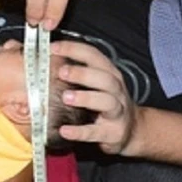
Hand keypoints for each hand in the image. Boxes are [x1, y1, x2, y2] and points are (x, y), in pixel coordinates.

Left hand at [51, 40, 137, 154]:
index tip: (53, 48)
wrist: (133, 129)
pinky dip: (80, 131)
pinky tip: (64, 130)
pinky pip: (96, 132)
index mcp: (110, 73)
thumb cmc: (108, 101)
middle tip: (61, 72)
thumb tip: (49, 59)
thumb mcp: (98, 82)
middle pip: (104, 77)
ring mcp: (117, 111)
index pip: (94, 56)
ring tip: (65, 97)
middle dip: (82, 73)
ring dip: (86, 98)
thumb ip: (78, 71)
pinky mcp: (113, 132)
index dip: (74, 49)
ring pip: (107, 101)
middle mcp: (116, 90)